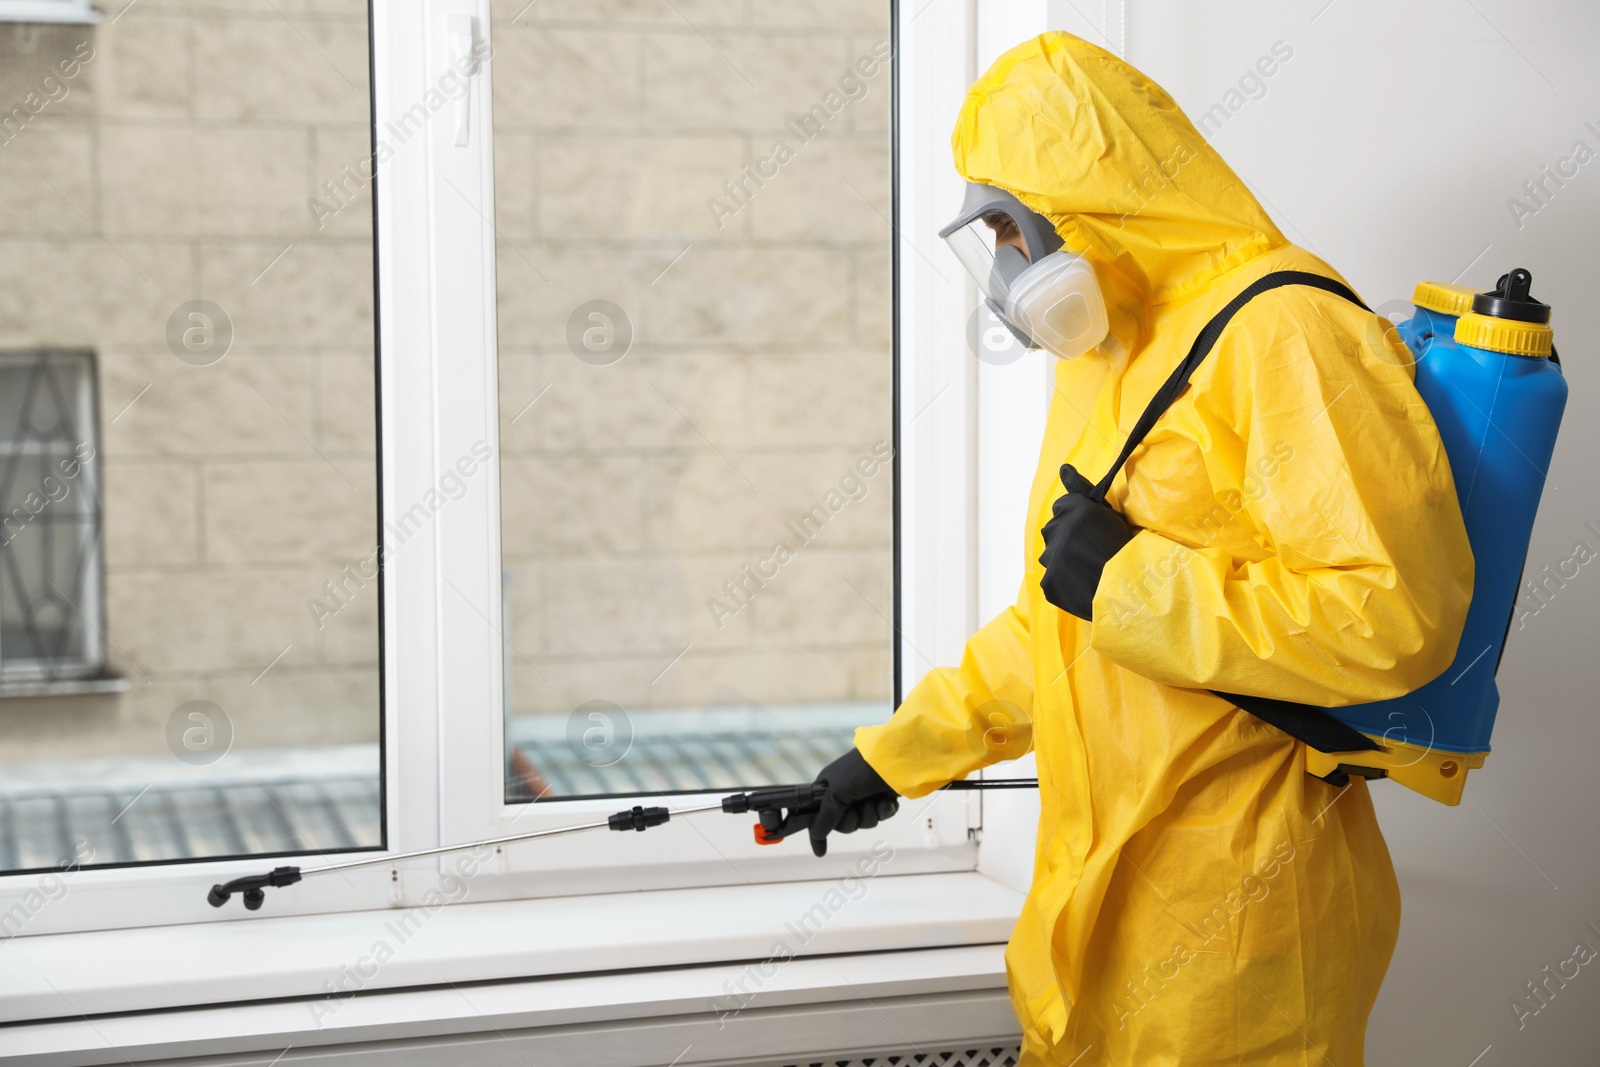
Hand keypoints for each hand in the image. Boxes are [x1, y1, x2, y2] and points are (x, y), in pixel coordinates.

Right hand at [808, 748, 898, 856]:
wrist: (895, 759)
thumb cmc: (861, 770)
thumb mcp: (837, 792)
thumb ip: (826, 815)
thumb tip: (815, 833)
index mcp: (828, 787)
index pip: (817, 815)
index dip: (818, 833)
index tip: (820, 852)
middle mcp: (845, 792)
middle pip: (844, 824)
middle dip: (852, 820)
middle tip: (855, 809)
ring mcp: (864, 795)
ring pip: (864, 822)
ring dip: (870, 814)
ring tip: (874, 800)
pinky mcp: (882, 797)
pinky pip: (880, 816)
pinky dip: (884, 810)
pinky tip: (887, 800)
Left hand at [1038, 464, 1134, 620]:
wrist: (1134, 591)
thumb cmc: (1127, 549)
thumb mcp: (1110, 514)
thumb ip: (1082, 490)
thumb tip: (1063, 467)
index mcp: (1074, 510)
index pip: (1063, 506)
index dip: (1078, 518)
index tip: (1091, 530)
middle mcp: (1058, 531)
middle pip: (1053, 529)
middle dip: (1067, 537)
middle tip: (1090, 551)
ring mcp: (1051, 558)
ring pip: (1050, 554)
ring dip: (1064, 559)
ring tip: (1088, 570)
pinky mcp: (1048, 583)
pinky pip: (1051, 579)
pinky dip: (1064, 582)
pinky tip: (1083, 584)